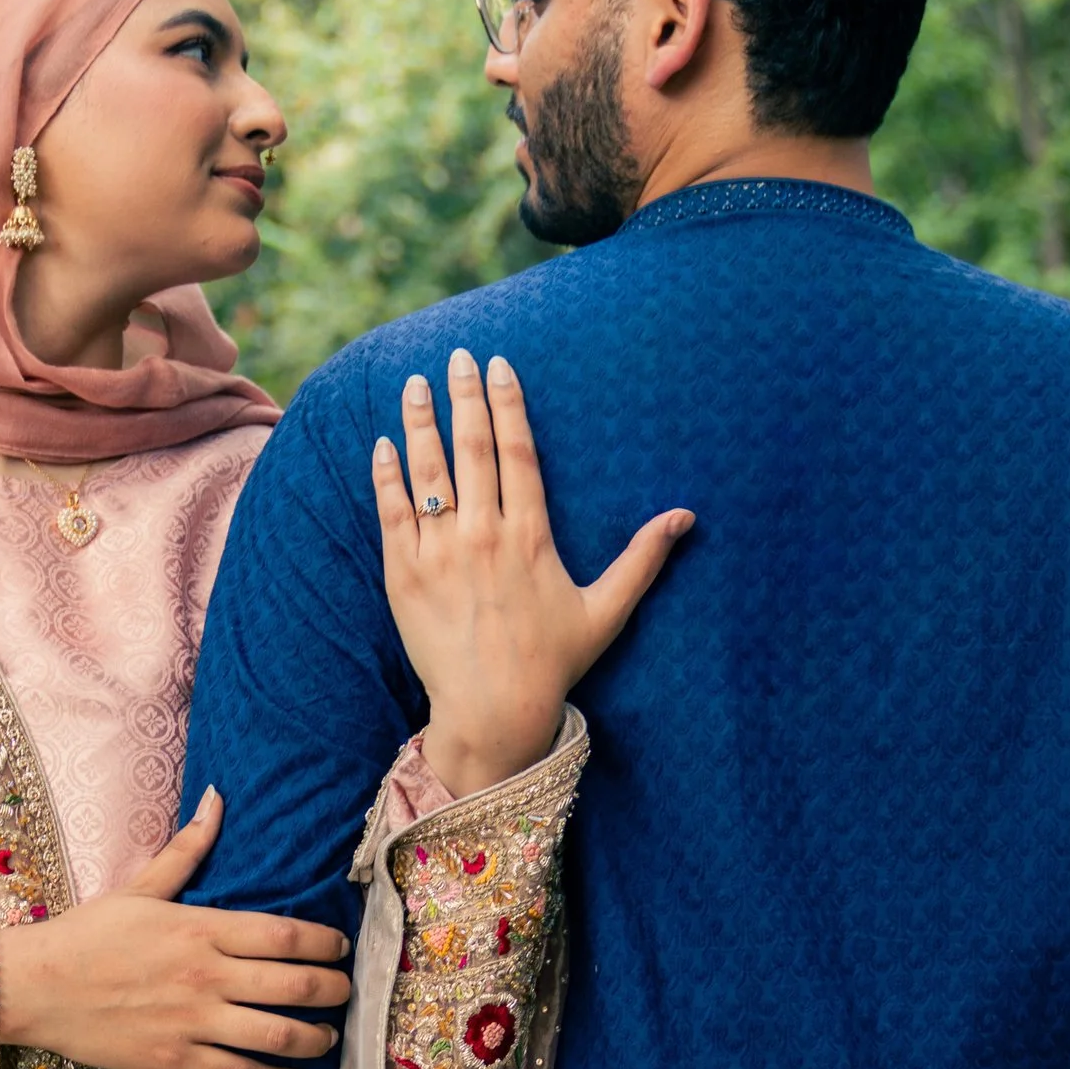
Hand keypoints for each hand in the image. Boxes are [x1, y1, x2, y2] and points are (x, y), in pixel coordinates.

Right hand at [0, 793, 349, 1068]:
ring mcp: (194, 1022)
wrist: (36, 987)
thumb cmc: (87, 935)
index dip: (325, 944)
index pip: (285, 934)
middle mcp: (206, 976)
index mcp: (201, 928)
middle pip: (295, 986)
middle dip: (334, 991)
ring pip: (278, 1035)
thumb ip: (187, 849)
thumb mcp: (140, 887)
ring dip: (317, 1038)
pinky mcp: (178, 1061)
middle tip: (346, 992)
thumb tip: (217, 799)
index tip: (341, 948)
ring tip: (329, 1038)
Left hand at [373, 347, 691, 798]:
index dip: (509, 405)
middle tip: (457, 357)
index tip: (500, 368)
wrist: (492, 711)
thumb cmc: (553, 662)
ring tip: (415, 384)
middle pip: (472, 449)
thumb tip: (686, 517)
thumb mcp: (606, 611)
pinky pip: (392, 514)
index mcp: (531, 536)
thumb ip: (643, 559)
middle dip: (464, 397)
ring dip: (420, 423)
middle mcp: (484, 536)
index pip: (518, 453)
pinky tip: (383, 444)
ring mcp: (440, 554)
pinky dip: (387, 476)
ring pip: (428, 473)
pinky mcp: (405, 577)